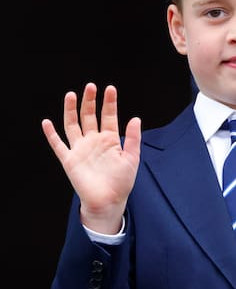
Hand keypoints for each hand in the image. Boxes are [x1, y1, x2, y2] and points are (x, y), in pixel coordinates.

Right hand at [41, 83, 140, 234]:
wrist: (108, 201)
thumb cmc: (122, 181)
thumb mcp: (132, 158)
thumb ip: (133, 138)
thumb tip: (136, 118)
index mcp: (110, 139)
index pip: (109, 116)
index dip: (109, 103)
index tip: (110, 89)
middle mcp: (94, 141)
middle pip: (89, 116)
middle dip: (89, 102)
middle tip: (90, 86)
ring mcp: (80, 149)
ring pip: (73, 125)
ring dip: (71, 111)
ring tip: (71, 95)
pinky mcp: (69, 160)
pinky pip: (58, 145)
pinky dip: (51, 134)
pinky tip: (47, 122)